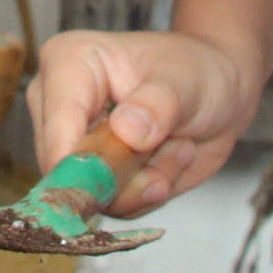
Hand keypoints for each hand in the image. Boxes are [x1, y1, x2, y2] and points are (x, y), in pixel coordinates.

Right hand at [26, 27, 267, 213]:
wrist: (217, 94)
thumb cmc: (195, 71)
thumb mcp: (185, 82)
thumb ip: (157, 105)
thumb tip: (126, 131)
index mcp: (66, 66)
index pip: (55, 129)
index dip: (83, 163)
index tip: (126, 169)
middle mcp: (58, 109)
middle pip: (67, 172)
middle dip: (126, 175)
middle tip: (174, 147)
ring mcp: (74, 146)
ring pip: (94, 196)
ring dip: (146, 183)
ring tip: (179, 146)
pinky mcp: (94, 177)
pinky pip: (116, 206)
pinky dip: (150, 192)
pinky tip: (170, 159)